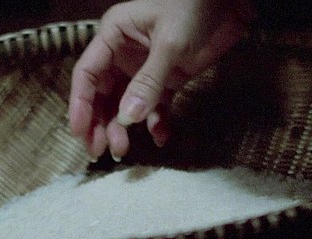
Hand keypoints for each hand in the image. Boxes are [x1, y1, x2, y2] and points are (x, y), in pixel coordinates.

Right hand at [68, 0, 255, 160]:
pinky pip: (154, 107)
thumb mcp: (170, 44)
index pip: (87, 74)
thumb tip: (127, 119)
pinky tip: (160, 137)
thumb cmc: (195, 9)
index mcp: (113, 35)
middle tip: (98, 151)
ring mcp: (143, 69)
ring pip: (124, 105)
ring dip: (122, 128)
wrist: (231, 4)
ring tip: (122, 150)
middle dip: (98, 123)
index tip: (80, 132)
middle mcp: (122, 54)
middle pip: (101, 95)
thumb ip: (148, 82)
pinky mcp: (166, 80)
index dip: (80, 104)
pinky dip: (155, 123)